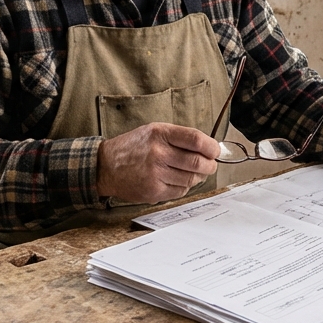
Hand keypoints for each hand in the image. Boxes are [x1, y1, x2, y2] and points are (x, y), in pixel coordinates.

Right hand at [95, 122, 220, 203]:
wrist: (106, 166)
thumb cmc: (133, 147)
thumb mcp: (153, 131)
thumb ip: (179, 138)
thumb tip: (208, 148)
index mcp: (160, 134)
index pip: (196, 140)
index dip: (212, 147)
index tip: (215, 151)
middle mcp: (158, 153)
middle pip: (198, 162)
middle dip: (210, 165)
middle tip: (210, 165)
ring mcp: (156, 174)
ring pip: (191, 179)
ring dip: (198, 177)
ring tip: (193, 172)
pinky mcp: (154, 191)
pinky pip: (180, 191)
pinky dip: (184, 187)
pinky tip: (177, 180)